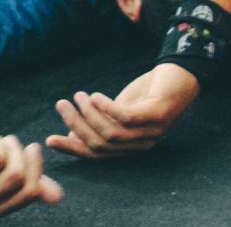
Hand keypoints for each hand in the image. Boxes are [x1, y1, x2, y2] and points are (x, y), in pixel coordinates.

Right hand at [45, 62, 199, 158]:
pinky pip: (127, 118)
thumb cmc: (149, 93)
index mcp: (131, 146)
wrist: (181, 74)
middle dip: (76, 125)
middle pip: (101, 144)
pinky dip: (106, 108)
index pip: (97, 155)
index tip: (49, 140)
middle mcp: (142, 144)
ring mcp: (152, 130)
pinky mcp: (158, 114)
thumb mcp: (121, 109)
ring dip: (89, 114)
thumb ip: (102, 122)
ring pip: (111, 133)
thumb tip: (74, 134)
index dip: (72, 148)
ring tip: (78, 95)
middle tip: (61, 104)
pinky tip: (95, 95)